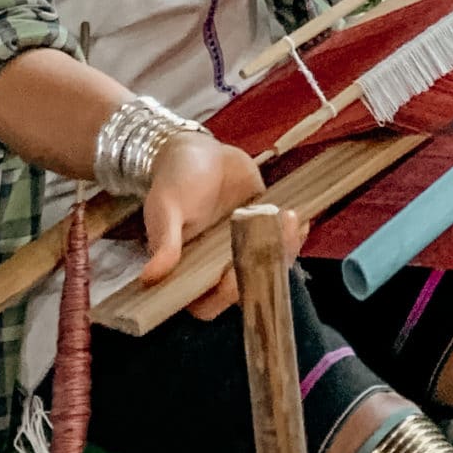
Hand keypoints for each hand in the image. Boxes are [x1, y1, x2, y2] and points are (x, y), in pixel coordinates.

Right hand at [137, 129, 302, 318]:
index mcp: (188, 273)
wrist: (198, 149)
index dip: (224, 296)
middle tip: (275, 237)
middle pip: (246, 286)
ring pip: (269, 265)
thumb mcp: (166, 206)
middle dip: (265, 268)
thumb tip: (150, 276)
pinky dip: (293, 234)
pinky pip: (281, 241)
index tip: (234, 275)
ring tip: (290, 219)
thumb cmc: (174, 180)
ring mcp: (244, 250)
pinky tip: (302, 218)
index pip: (207, 303)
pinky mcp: (264, 230)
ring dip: (284, 248)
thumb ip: (165, 241)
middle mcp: (218, 269)